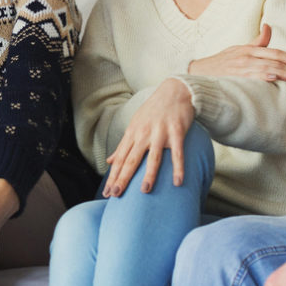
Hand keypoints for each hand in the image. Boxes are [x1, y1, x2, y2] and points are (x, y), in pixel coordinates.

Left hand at [103, 78, 194, 196]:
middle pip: (131, 160)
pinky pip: (177, 153)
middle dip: (122, 178)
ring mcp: (160, 133)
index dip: (113, 176)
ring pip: (152, 158)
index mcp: (132, 134)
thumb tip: (109, 161)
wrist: (174, 91)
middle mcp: (144, 134)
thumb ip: (123, 145)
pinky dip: (178, 168)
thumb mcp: (134, 125)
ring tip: (144, 191)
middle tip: (116, 194)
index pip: (120, 159)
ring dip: (148, 175)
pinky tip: (178, 182)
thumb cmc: (153, 110)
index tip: (107, 192)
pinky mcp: (177, 132)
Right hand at [187, 25, 285, 83]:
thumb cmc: (221, 62)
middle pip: (275, 60)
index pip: (275, 52)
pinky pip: (254, 77)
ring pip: (268, 69)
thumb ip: (256, 41)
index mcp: (249, 50)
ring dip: (285, 75)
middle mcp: (247, 57)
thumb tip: (268, 27)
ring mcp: (241, 67)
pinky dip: (266, 77)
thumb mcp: (238, 49)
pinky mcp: (236, 78)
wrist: (198, 73)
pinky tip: (277, 81)